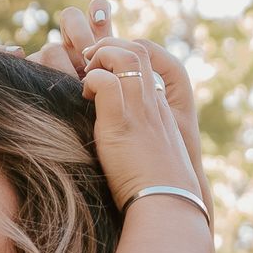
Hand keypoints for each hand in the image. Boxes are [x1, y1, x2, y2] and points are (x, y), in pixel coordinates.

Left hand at [79, 43, 202, 212]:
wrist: (168, 206)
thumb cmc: (158, 193)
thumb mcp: (153, 159)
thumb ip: (141, 142)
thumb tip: (119, 146)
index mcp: (161, 111)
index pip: (146, 65)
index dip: (121, 58)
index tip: (101, 72)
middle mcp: (153, 104)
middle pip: (138, 50)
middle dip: (110, 46)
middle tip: (90, 65)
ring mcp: (140, 110)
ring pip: (125, 56)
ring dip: (100, 58)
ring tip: (87, 78)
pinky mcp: (122, 123)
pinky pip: (106, 81)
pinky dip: (92, 80)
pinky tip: (84, 97)